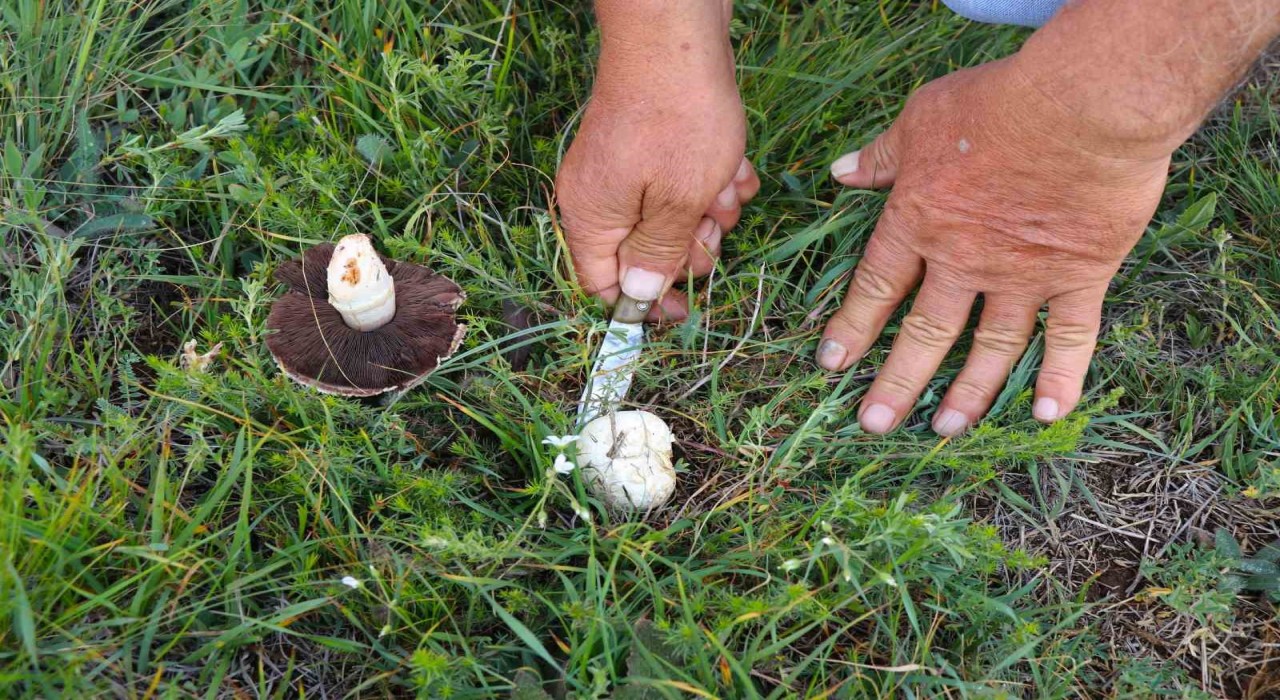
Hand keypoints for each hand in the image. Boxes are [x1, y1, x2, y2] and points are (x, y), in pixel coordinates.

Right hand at [555, 10, 758, 319]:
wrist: (679, 32)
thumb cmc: (679, 119)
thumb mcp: (678, 201)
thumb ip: (658, 253)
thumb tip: (640, 296)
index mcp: (592, 218)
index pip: (602, 286)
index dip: (643, 303)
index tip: (683, 308)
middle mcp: (597, 196)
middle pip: (640, 253)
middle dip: (687, 249)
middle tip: (715, 233)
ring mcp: (621, 167)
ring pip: (669, 216)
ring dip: (708, 212)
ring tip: (729, 188)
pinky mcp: (647, 143)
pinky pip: (678, 181)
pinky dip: (710, 181)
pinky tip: (736, 168)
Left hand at [818, 58, 1170, 434]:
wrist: (1082, 105)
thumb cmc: (996, 103)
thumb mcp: (920, 118)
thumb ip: (880, 155)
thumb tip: (839, 173)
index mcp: (919, 223)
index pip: (876, 288)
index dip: (851, 328)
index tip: (832, 364)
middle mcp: (964, 261)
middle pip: (924, 332)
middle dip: (896, 382)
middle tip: (875, 424)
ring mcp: (1023, 275)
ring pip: (990, 348)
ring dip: (967, 393)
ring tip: (946, 429)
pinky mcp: (1081, 275)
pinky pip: (1070, 337)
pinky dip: (1061, 377)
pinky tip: (1048, 414)